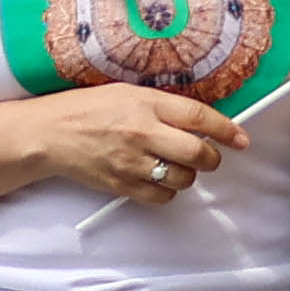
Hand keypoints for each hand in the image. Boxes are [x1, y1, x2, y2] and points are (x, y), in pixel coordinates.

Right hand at [32, 84, 245, 209]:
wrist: (48, 134)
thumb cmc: (86, 109)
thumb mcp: (126, 93)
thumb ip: (162, 107)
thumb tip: (199, 124)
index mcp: (145, 103)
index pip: (198, 117)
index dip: (226, 129)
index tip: (240, 139)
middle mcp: (141, 132)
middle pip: (198, 153)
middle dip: (211, 158)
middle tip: (207, 156)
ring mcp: (132, 162)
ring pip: (183, 179)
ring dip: (186, 175)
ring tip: (172, 166)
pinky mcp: (122, 185)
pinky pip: (162, 197)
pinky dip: (166, 191)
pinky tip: (155, 179)